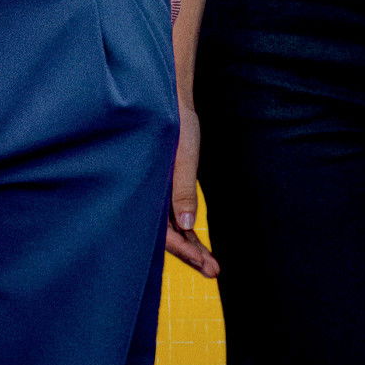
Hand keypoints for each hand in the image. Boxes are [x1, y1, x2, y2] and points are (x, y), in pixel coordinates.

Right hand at [165, 105, 218, 276]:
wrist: (164, 93)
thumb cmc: (173, 118)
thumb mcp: (183, 152)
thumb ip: (183, 187)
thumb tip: (189, 225)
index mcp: (151, 188)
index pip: (165, 233)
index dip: (186, 252)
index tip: (207, 265)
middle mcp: (150, 192)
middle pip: (167, 235)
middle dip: (190, 254)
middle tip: (214, 271)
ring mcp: (156, 189)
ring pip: (169, 226)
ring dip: (188, 244)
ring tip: (209, 264)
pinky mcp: (163, 182)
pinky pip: (170, 211)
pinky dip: (182, 226)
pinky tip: (192, 237)